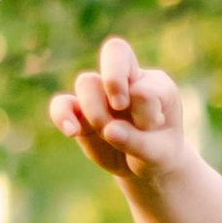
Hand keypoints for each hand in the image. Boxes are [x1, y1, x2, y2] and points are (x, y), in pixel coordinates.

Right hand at [47, 35, 193, 183]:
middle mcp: (127, 82)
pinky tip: (72, 132)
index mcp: (153, 84)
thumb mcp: (159, 153)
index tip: (145, 116)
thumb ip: (137, 141)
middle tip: (120, 106)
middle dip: (114, 79)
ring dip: (95, 110)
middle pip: (113, 54)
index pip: (141, 74)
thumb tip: (109, 130)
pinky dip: (61, 115)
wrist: (146, 168)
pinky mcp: (81, 114)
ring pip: (87, 82)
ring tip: (110, 134)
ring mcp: (102, 96)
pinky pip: (62, 104)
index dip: (135, 91)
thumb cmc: (160, 154)